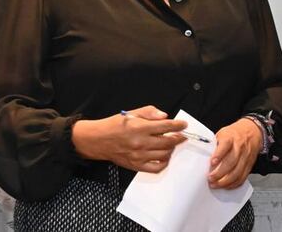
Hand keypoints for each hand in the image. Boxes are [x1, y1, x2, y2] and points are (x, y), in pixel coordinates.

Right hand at [71, 105, 186, 172]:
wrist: (98, 140)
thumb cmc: (114, 126)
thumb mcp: (132, 112)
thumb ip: (150, 112)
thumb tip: (164, 116)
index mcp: (140, 128)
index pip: (166, 127)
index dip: (178, 125)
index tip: (183, 124)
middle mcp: (141, 143)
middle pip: (168, 142)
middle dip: (178, 138)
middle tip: (181, 135)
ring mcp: (139, 156)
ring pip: (164, 154)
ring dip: (171, 149)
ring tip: (171, 144)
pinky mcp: (136, 165)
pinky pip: (156, 168)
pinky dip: (164, 163)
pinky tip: (165, 156)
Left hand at [208, 118, 261, 188]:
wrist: (253, 131)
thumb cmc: (235, 134)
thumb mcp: (223, 134)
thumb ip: (214, 144)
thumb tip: (202, 157)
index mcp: (231, 137)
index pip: (225, 144)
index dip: (219, 154)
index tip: (212, 162)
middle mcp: (239, 147)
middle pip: (231, 162)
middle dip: (220, 173)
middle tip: (210, 178)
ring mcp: (246, 156)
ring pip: (237, 172)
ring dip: (226, 181)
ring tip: (216, 184)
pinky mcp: (249, 164)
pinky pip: (243, 176)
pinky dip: (234, 183)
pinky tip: (227, 186)